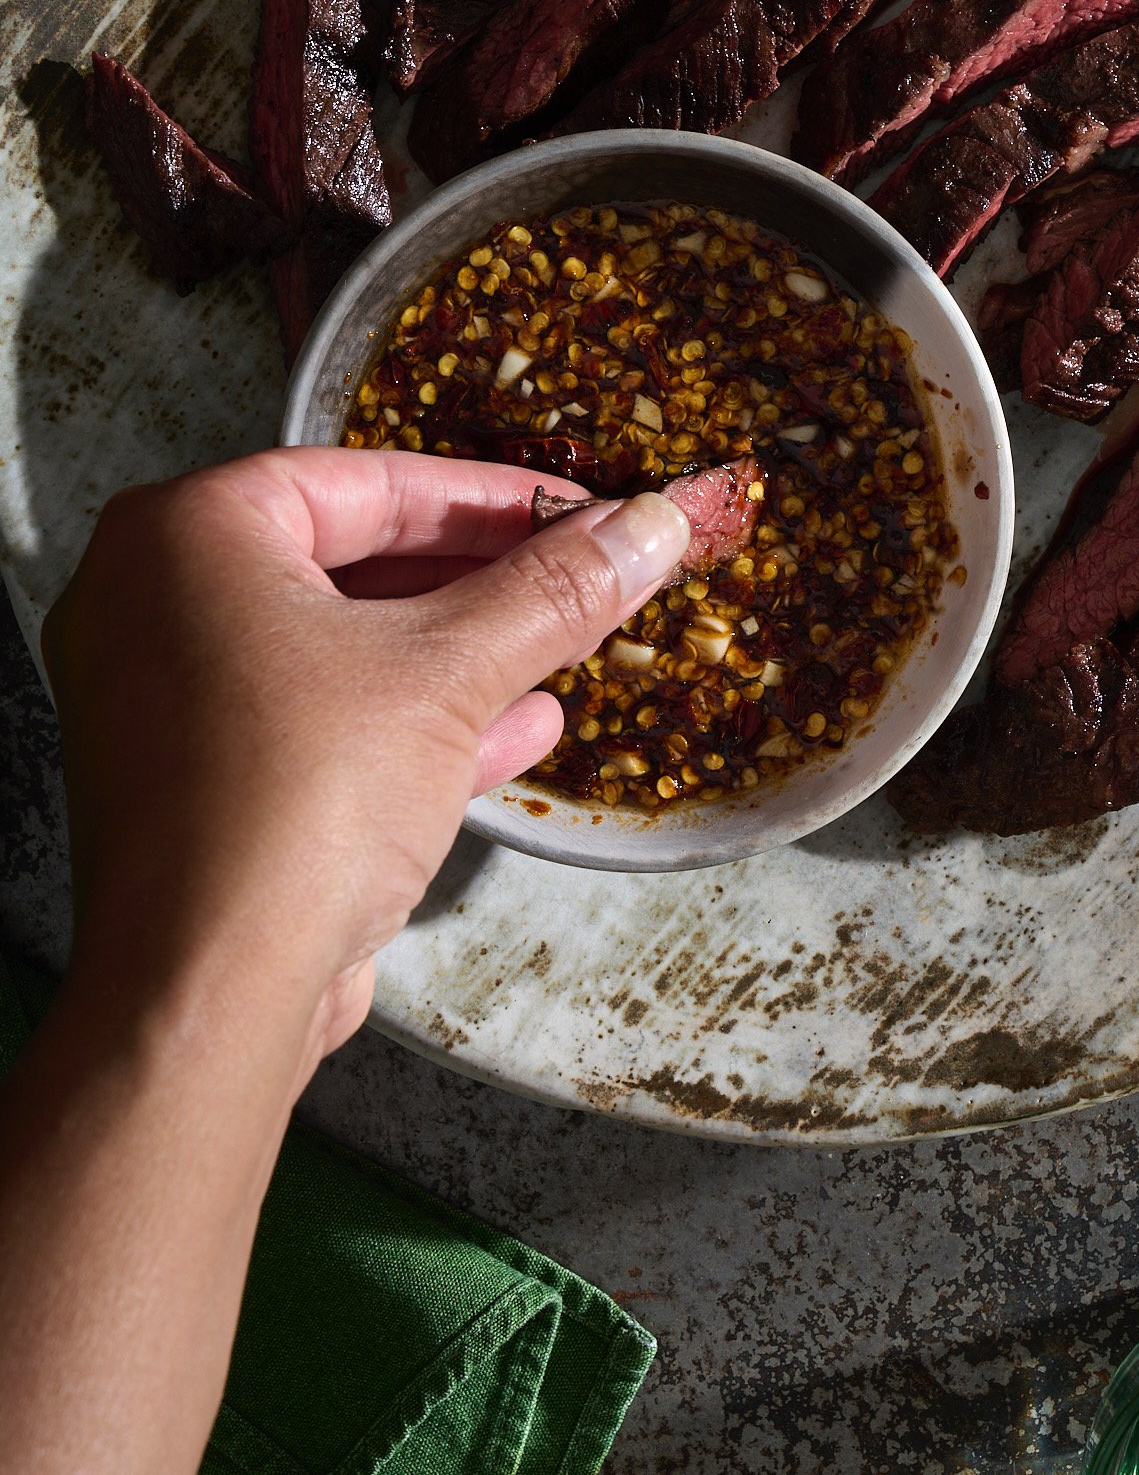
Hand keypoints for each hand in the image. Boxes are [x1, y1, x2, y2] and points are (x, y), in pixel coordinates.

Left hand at [42, 447, 689, 1084]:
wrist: (209, 994)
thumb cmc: (291, 804)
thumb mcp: (450, 674)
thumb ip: (552, 593)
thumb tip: (647, 530)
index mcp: (187, 538)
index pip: (368, 481)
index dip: (491, 497)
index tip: (580, 509)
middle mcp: (155, 608)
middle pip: (356, 562)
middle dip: (484, 578)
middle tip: (583, 573)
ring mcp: (171, 706)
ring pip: (344, 650)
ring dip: (463, 652)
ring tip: (565, 644)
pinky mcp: (204, 791)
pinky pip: (322, 726)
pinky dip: (415, 722)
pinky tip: (517, 728)